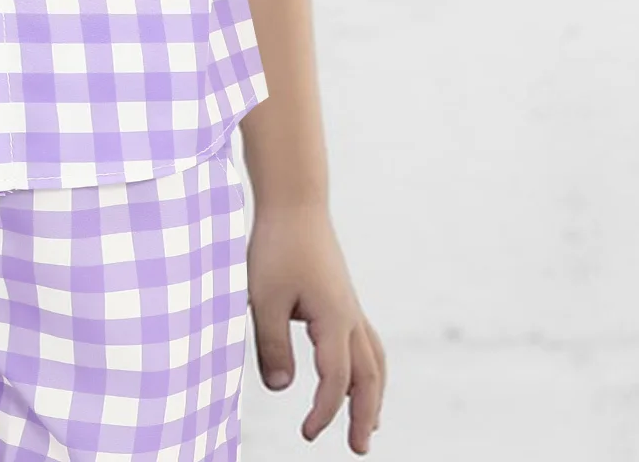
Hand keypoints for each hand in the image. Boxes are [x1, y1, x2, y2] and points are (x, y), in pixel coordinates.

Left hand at [247, 202, 385, 452]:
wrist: (295, 202)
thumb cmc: (276, 246)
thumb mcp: (264, 297)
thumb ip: (271, 345)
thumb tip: (282, 389)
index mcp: (334, 319)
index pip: (335, 380)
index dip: (323, 412)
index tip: (306, 434)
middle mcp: (350, 316)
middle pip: (369, 376)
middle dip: (364, 414)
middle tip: (357, 449)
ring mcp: (350, 306)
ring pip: (374, 359)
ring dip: (372, 394)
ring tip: (369, 424)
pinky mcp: (342, 297)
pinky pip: (366, 342)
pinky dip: (367, 367)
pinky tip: (353, 374)